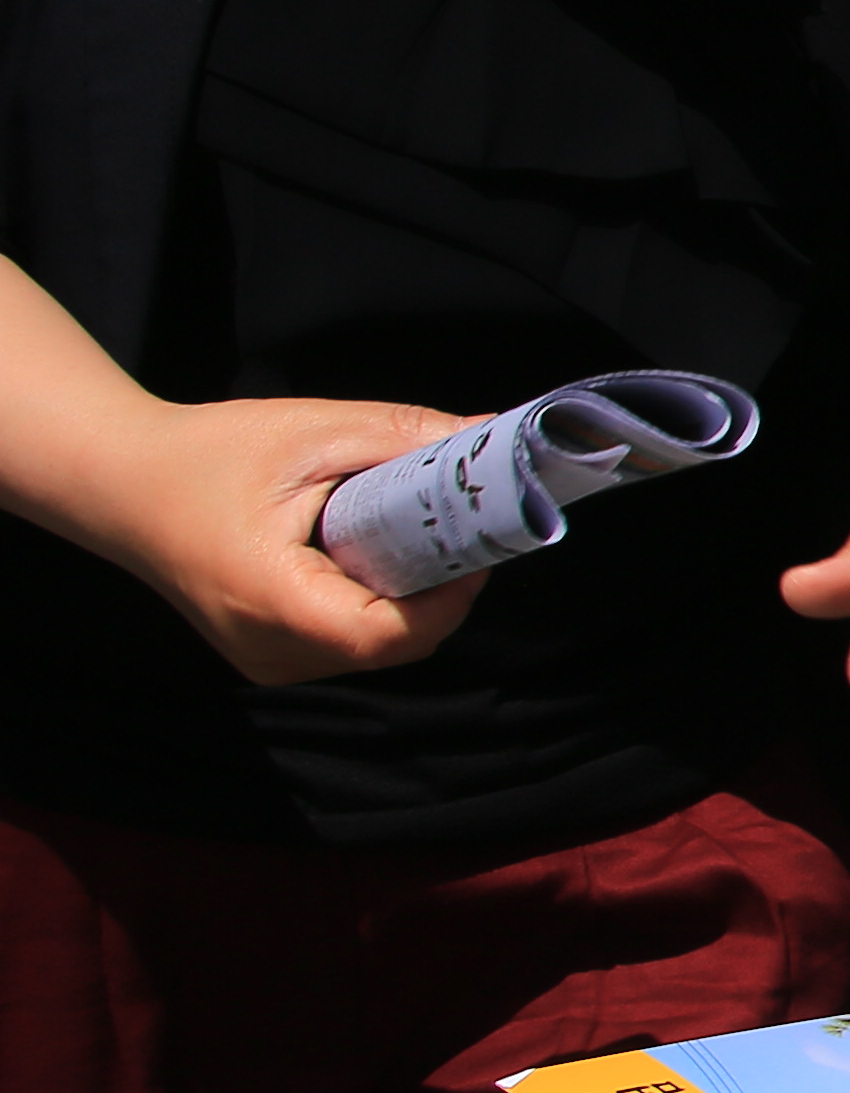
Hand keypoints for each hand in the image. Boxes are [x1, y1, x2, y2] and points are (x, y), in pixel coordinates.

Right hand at [76, 395, 493, 683]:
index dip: (450, 596)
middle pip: (391, 646)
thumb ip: (404, 437)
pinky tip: (364, 559)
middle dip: (437, 594)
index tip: (475, 545)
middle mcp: (268, 649)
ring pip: (372, 652)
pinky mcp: (262, 654)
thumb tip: (489, 435)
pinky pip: (342, 646)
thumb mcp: (312, 432)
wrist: (118, 482)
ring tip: (403, 540)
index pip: (392, 634)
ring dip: (406, 603)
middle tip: (452, 535)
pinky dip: (371, 608)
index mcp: (275, 602)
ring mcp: (262, 660)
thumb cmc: (204, 453)